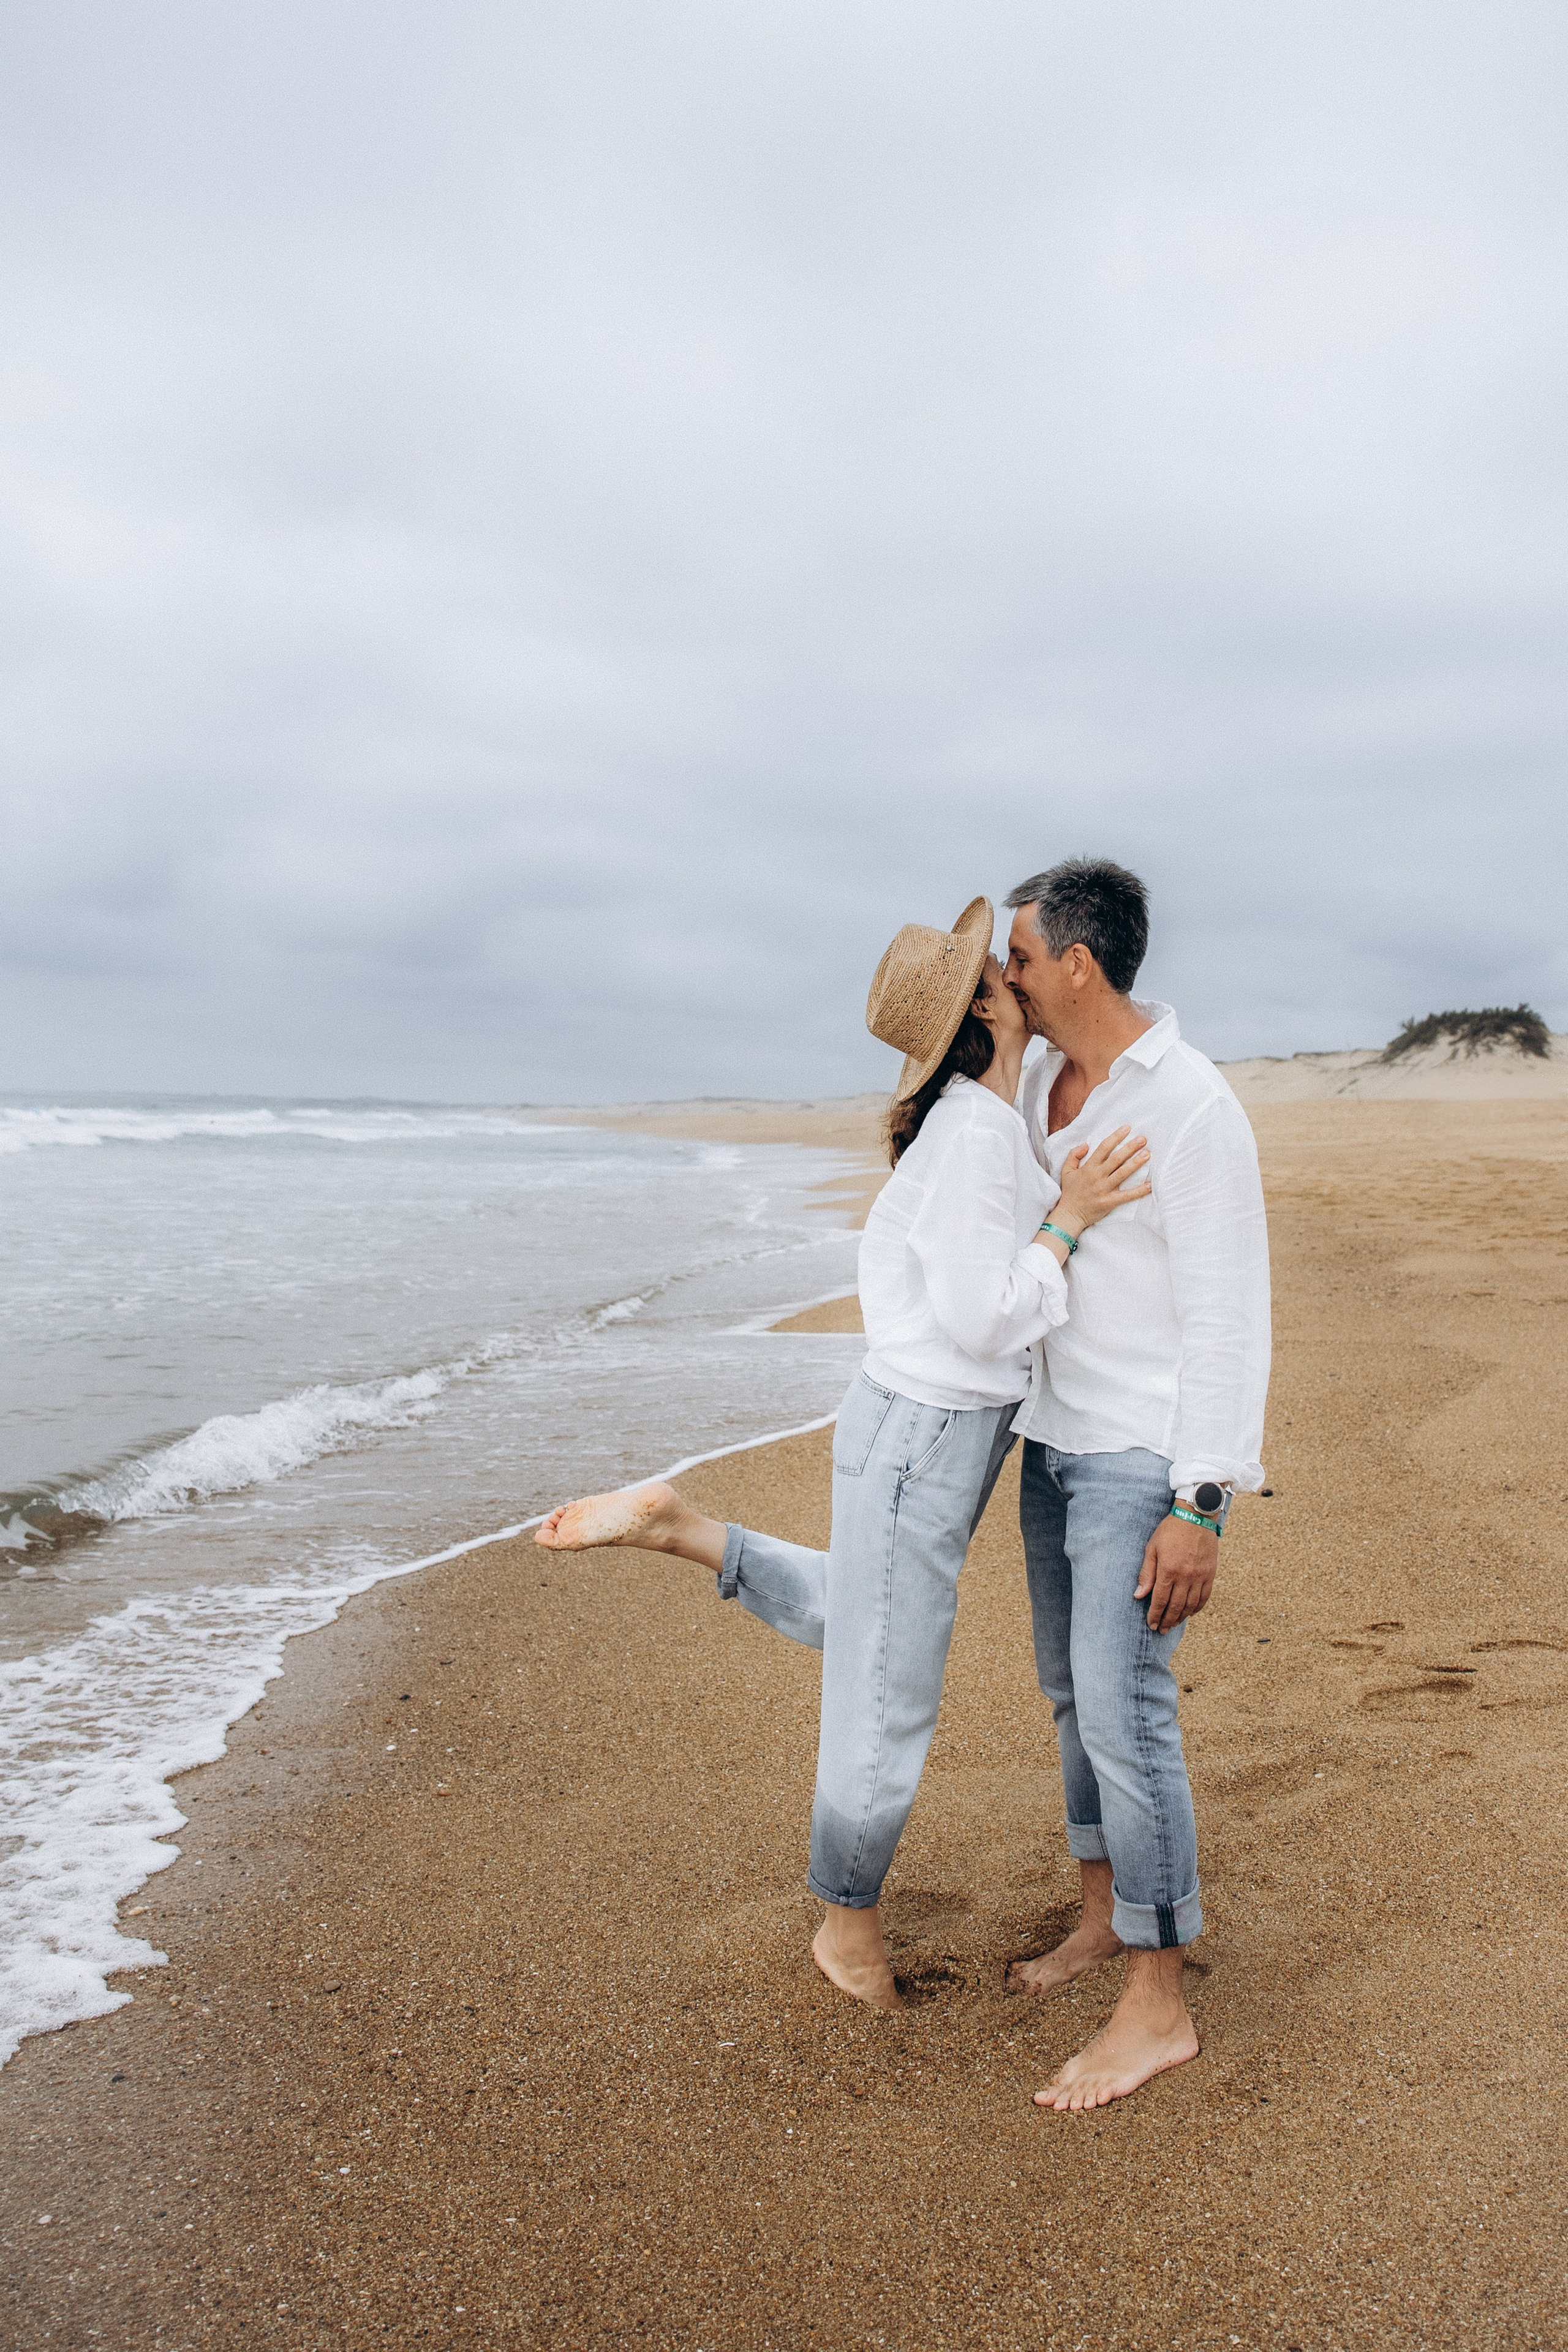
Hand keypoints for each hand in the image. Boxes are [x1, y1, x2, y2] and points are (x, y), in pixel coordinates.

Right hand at [1055, 1126, 1151, 1232]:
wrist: (1069, 1214)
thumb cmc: (1069, 1192)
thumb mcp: (1066, 1170)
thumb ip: (1074, 1155)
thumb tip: (1086, 1144)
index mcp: (1088, 1167)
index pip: (1103, 1148)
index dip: (1116, 1137)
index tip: (1126, 1129)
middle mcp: (1097, 1176)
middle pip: (1116, 1158)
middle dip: (1130, 1147)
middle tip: (1143, 1139)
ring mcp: (1104, 1189)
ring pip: (1122, 1173)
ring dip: (1136, 1163)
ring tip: (1147, 1154)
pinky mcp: (1110, 1202)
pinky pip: (1127, 1196)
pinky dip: (1139, 1191)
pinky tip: (1150, 1185)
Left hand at [1135, 1514, 1217, 1631]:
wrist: (1196, 1516)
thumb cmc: (1170, 1530)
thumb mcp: (1152, 1548)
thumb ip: (1146, 1573)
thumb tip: (1138, 1595)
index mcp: (1168, 1570)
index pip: (1160, 1600)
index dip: (1155, 1615)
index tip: (1151, 1625)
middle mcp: (1185, 1576)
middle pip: (1176, 1606)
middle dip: (1167, 1620)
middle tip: (1161, 1630)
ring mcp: (1200, 1576)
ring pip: (1191, 1605)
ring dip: (1181, 1617)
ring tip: (1173, 1624)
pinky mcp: (1210, 1573)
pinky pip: (1205, 1597)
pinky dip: (1197, 1608)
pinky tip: (1190, 1613)